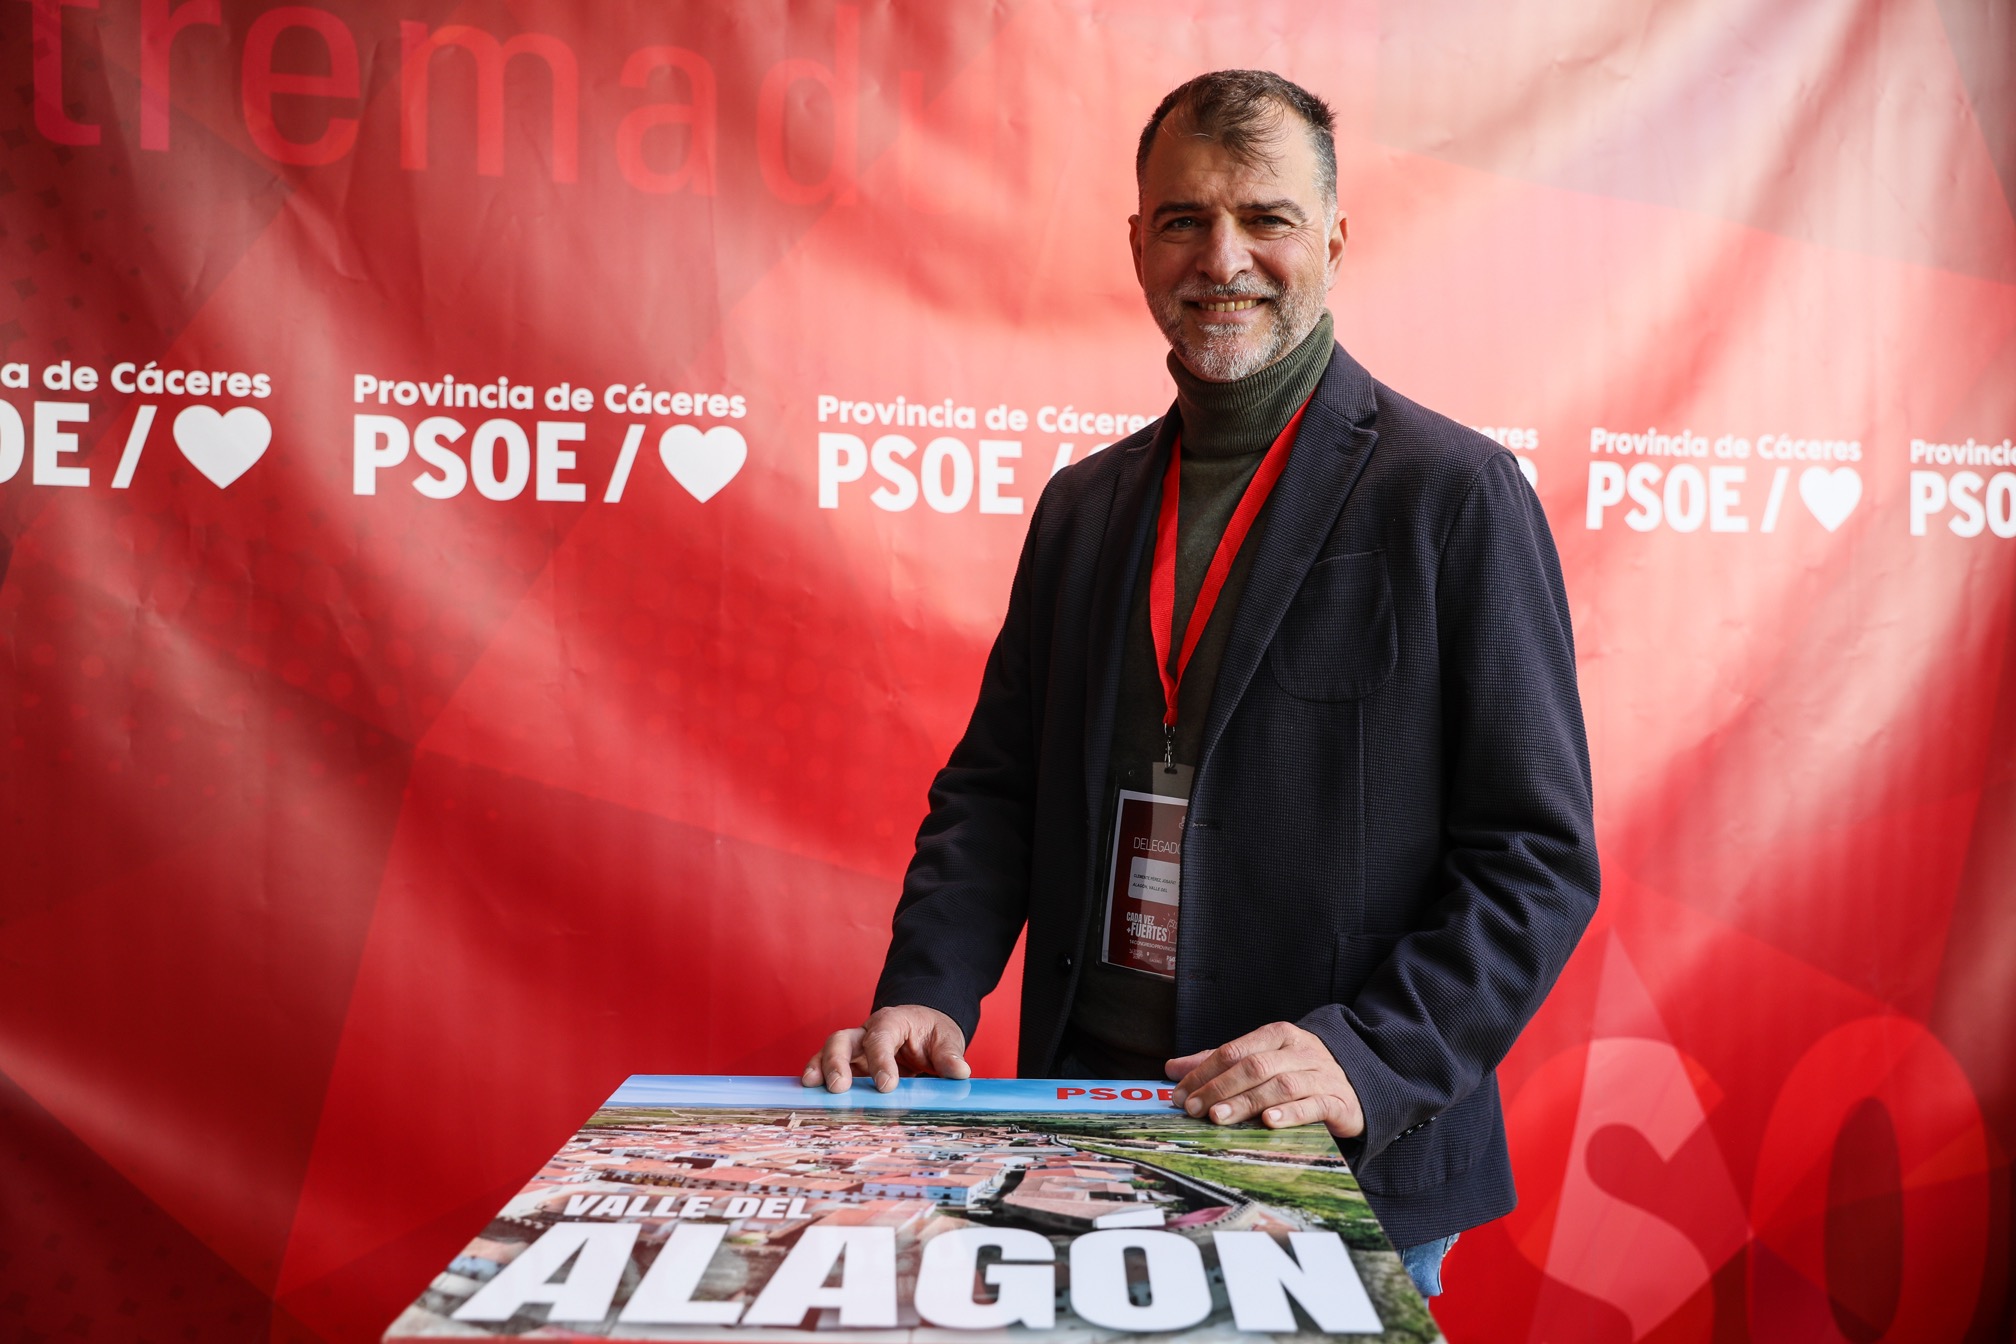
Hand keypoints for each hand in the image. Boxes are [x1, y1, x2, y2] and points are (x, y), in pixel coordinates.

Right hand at [800, 1005, 970, 1093]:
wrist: (922, 1027)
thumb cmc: (932, 1032)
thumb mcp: (946, 1038)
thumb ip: (949, 1054)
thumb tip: (960, 1071)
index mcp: (891, 1022)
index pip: (880, 1039)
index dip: (881, 1061)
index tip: (886, 1086)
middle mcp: (866, 1032)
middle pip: (843, 1039)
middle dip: (837, 1062)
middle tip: (839, 1087)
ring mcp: (854, 1049)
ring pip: (828, 1052)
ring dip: (819, 1068)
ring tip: (811, 1087)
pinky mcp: (849, 1065)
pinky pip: (827, 1068)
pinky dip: (817, 1078)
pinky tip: (809, 1093)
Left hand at [1166, 1021, 1364, 1138]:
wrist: (1356, 1084)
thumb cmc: (1299, 1073)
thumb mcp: (1260, 1060)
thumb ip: (1218, 1064)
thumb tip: (1173, 1068)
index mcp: (1277, 1036)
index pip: (1234, 1050)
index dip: (1204, 1072)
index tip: (1180, 1094)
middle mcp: (1299, 1051)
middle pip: (1254, 1066)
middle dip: (1219, 1088)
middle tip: (1194, 1109)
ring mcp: (1320, 1074)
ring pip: (1279, 1085)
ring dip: (1247, 1102)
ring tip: (1220, 1117)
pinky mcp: (1338, 1100)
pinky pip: (1313, 1105)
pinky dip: (1290, 1113)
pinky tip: (1269, 1122)